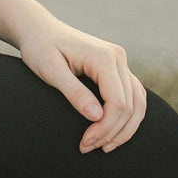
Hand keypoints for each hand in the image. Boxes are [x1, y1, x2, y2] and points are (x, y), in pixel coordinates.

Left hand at [19, 19, 146, 153]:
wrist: (39, 29)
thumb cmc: (40, 47)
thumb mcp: (49, 69)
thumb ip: (73, 92)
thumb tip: (97, 116)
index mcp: (103, 56)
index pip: (118, 102)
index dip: (105, 128)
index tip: (85, 142)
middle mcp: (117, 57)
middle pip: (129, 106)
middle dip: (111, 132)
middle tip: (87, 147)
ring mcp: (120, 62)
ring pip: (138, 103)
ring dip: (124, 129)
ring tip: (103, 146)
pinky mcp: (117, 68)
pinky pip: (133, 96)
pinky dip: (127, 117)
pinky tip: (112, 132)